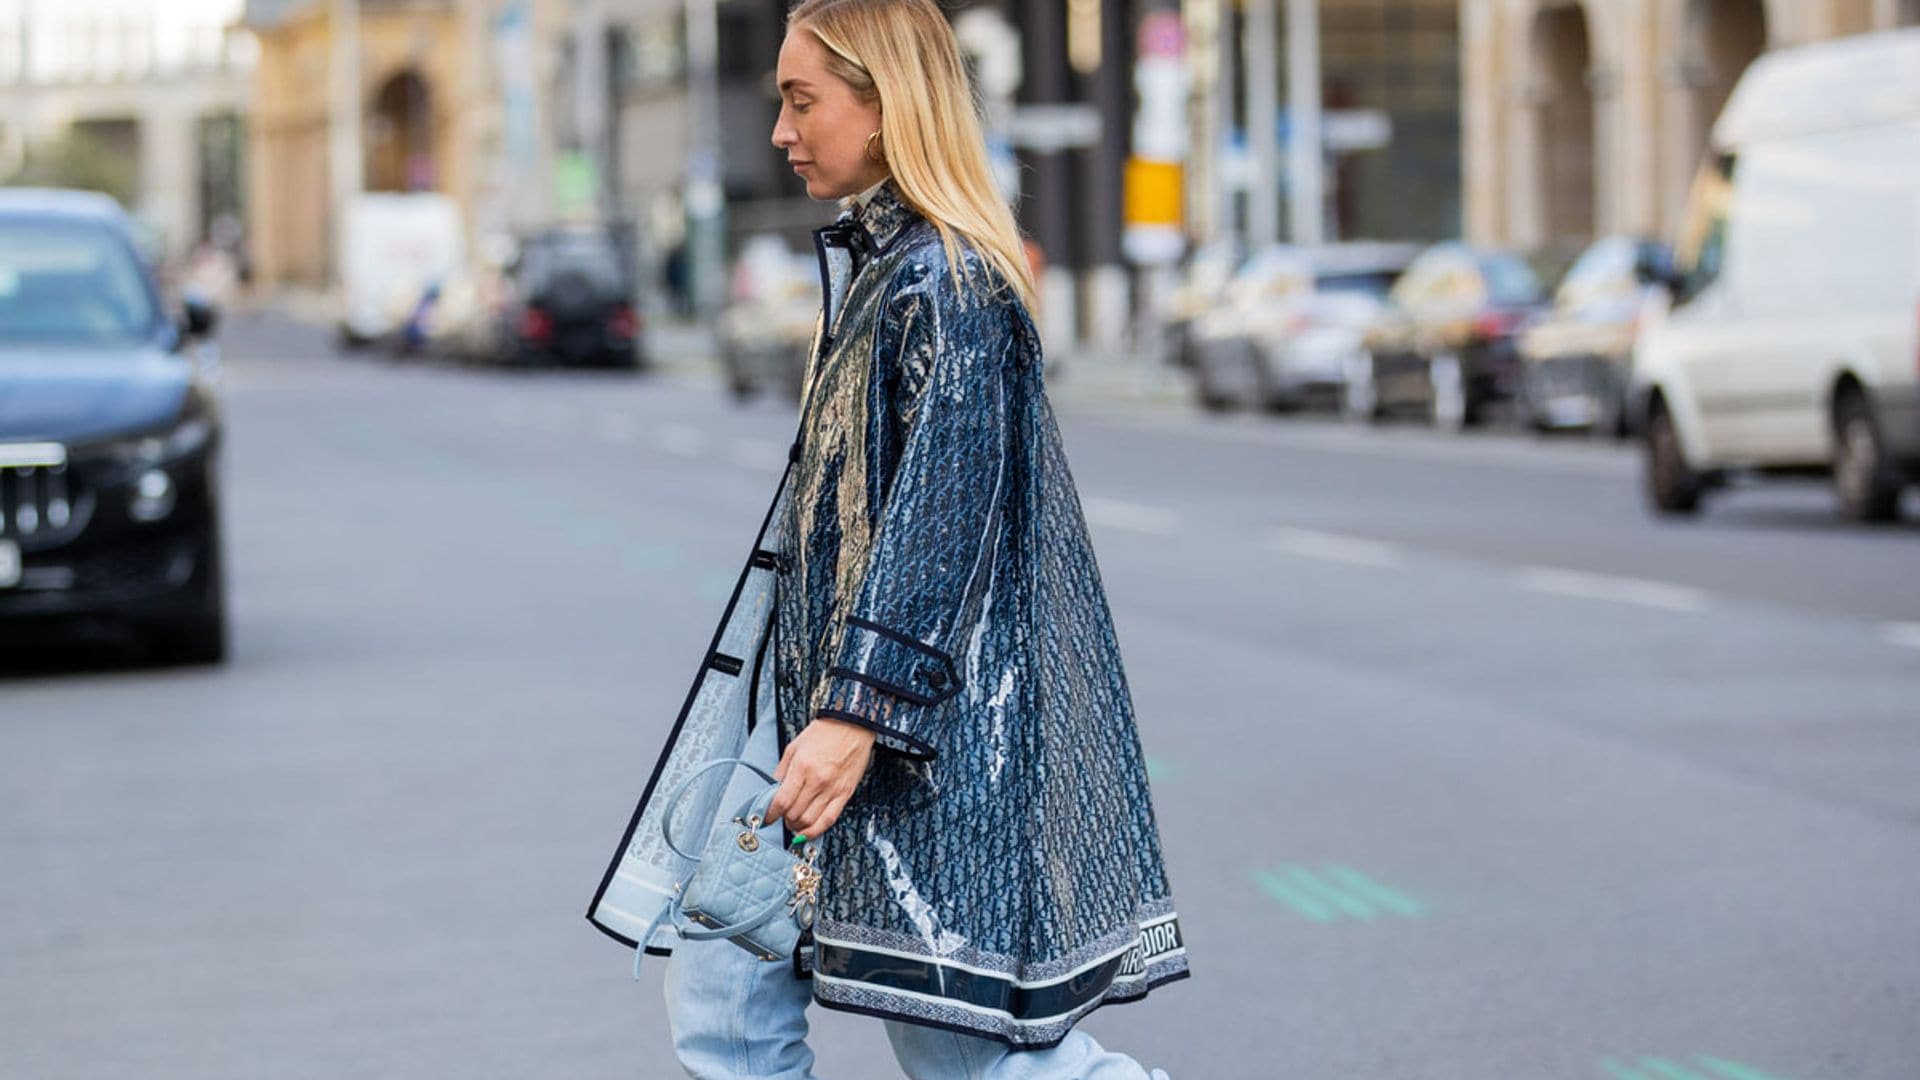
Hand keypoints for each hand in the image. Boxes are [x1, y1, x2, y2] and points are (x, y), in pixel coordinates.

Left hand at [767, 717, 876, 838]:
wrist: (851, 725)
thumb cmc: (824, 733)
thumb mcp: (794, 747)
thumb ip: (781, 771)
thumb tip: (773, 791)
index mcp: (802, 767)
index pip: (782, 801)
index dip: (770, 814)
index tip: (767, 817)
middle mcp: (817, 780)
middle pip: (794, 814)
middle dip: (784, 819)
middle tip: (781, 816)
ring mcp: (832, 789)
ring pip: (810, 821)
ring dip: (797, 826)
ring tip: (794, 822)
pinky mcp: (845, 794)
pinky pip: (829, 820)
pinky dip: (816, 831)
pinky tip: (808, 832)